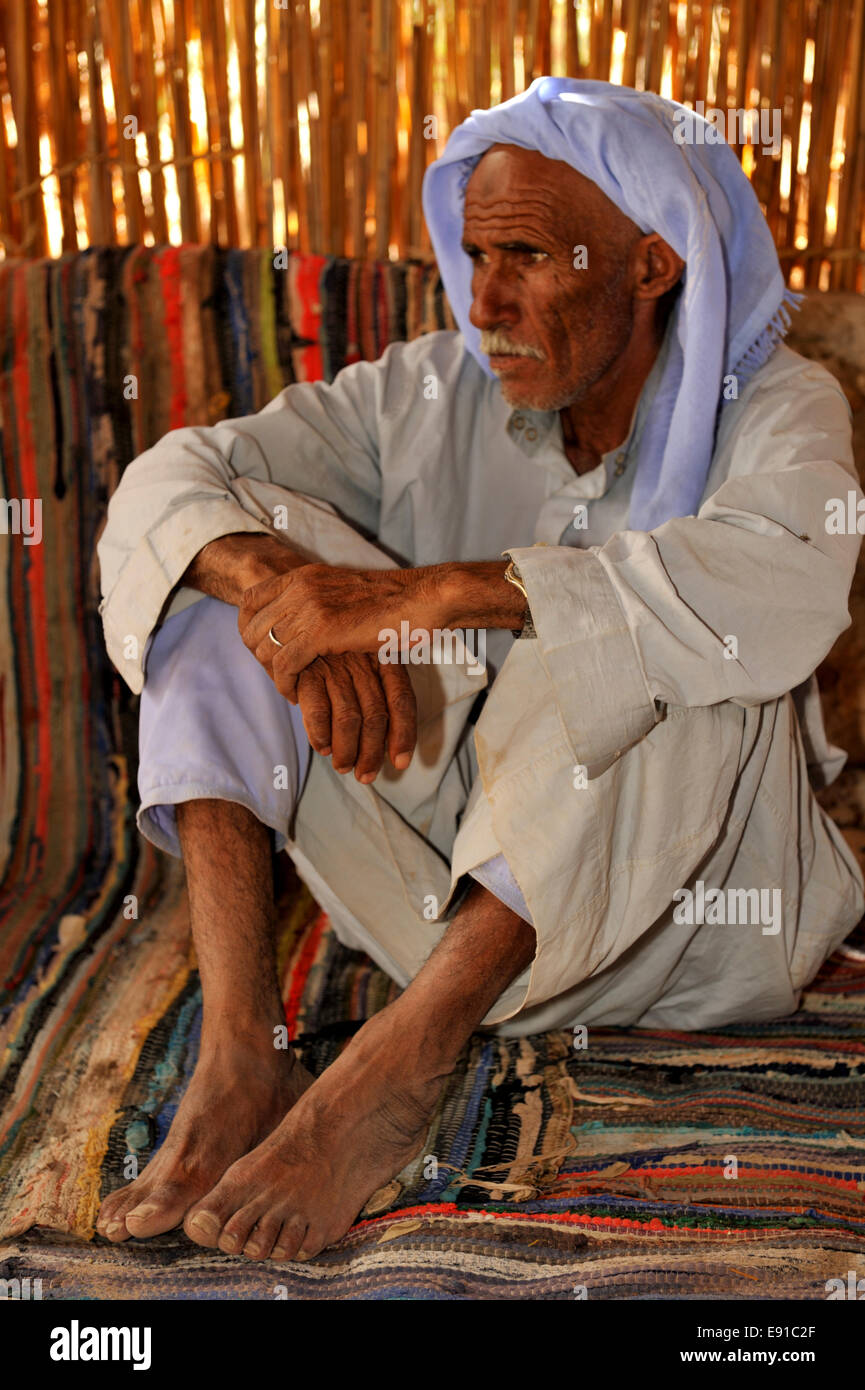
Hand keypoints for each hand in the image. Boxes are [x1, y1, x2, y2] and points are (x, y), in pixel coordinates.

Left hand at [238, 563, 440, 700]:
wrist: (421, 600)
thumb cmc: (393, 602)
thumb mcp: (343, 593)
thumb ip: (317, 601)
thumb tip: (300, 619)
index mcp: (303, 575)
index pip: (250, 600)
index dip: (248, 628)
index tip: (262, 650)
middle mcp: (300, 587)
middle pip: (251, 627)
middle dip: (259, 656)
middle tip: (277, 675)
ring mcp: (308, 607)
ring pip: (265, 647)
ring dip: (272, 673)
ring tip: (288, 686)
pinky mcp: (320, 631)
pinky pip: (284, 664)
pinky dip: (285, 684)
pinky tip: (296, 694)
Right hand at [296, 652, 416, 780]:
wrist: (295, 621)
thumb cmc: (337, 648)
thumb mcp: (366, 657)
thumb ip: (378, 692)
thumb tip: (391, 745)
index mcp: (385, 657)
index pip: (402, 700)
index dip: (405, 734)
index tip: (400, 763)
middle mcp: (362, 661)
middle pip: (375, 716)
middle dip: (372, 752)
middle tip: (365, 774)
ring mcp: (334, 665)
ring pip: (348, 718)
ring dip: (346, 750)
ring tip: (343, 766)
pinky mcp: (306, 671)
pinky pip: (318, 711)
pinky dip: (321, 735)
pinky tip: (323, 747)